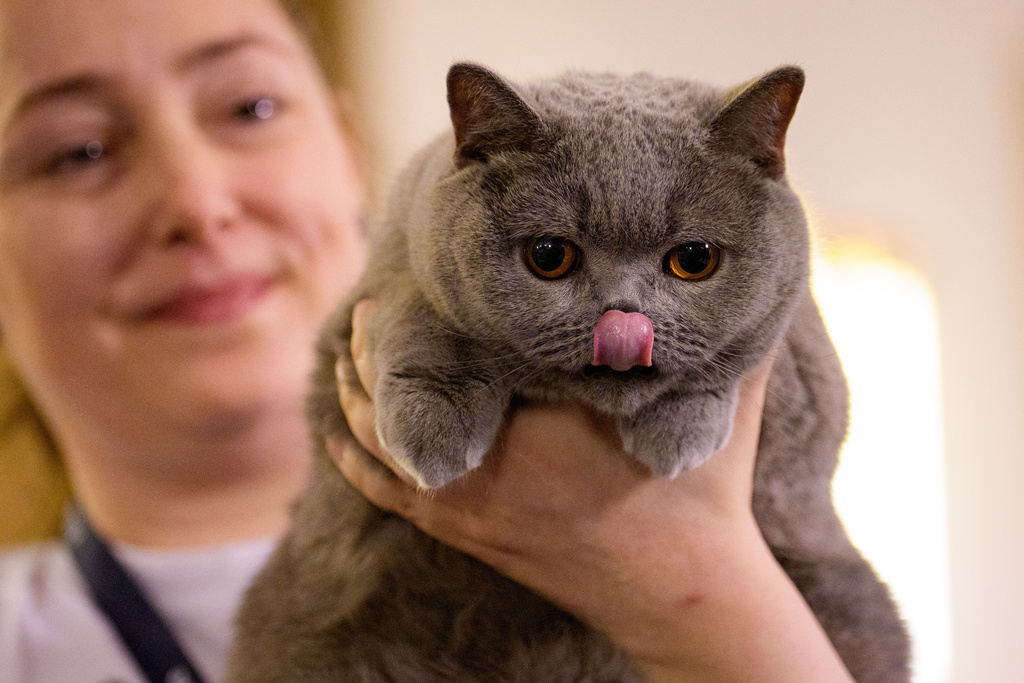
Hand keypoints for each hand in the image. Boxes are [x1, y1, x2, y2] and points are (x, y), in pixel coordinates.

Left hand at [331, 299, 852, 682]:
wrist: (684, 598)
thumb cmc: (701, 500)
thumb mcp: (722, 410)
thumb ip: (737, 343)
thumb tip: (771, 277)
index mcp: (545, 423)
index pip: (459, 353)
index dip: (424, 314)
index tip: (412, 279)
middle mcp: (496, 464)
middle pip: (403, 391)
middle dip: (378, 346)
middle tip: (375, 305)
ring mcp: (475, 507)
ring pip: (384, 441)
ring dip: (359, 393)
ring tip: (352, 352)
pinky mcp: (471, 537)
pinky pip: (392, 495)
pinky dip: (358, 462)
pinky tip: (338, 437)